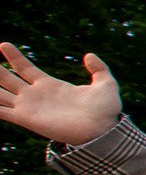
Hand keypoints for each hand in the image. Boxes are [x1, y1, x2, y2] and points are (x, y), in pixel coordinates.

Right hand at [0, 43, 121, 145]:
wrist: (103, 129)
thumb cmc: (106, 110)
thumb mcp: (105, 84)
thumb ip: (98, 69)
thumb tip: (89, 55)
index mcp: (50, 85)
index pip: (25, 68)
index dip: (14, 57)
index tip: (3, 44)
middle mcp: (35, 95)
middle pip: (8, 79)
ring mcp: (29, 107)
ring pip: (0, 93)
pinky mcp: (26, 119)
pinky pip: (2, 112)